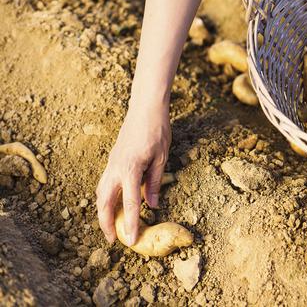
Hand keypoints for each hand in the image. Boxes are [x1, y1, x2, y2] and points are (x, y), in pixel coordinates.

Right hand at [96, 102, 169, 244]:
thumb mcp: (162, 158)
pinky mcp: (112, 160)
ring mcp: (111, 164)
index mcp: (130, 169)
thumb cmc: (157, 131)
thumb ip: (154, 183)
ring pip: (101, 193)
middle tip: (114, 240)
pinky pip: (104, 184)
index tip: (131, 241)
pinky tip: (112, 205)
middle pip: (104, 202)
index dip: (131, 224)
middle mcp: (116, 168)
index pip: (129, 204)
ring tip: (111, 227)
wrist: (145, 109)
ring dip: (103, 212)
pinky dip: (105, 198)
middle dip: (106, 223)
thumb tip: (152, 206)